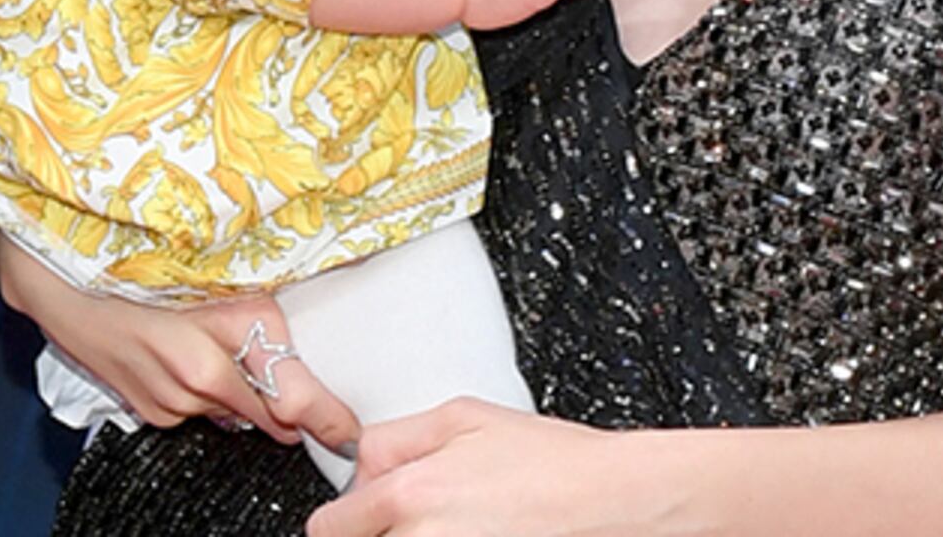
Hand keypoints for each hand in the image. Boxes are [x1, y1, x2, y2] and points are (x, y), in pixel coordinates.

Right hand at [0, 205, 357, 447]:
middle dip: (285, 406)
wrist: (55, 270)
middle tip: (294, 384)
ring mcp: (169, 402)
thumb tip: (322, 330)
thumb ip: (268, 315)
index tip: (349, 429)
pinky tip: (182, 351)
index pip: (298, 402)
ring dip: (237, 392)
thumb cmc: (139, 254)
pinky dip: (199, 392)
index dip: (330, 419)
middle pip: (267, 419)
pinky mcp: (145, 409)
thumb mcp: (220, 270)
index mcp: (227, 341)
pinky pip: (191, 410)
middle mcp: (200, 382)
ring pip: (228, 413)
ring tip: (215, 343)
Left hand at [305, 400, 647, 536]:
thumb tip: (360, 465)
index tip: (361, 515)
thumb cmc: (552, 460)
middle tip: (422, 515)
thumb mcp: (463, 416)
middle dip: (381, 530)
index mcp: (408, 496)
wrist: (612, 499)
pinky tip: (480, 531)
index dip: (347, 517)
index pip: (330, 528)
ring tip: (458, 523)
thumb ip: (395, 437)